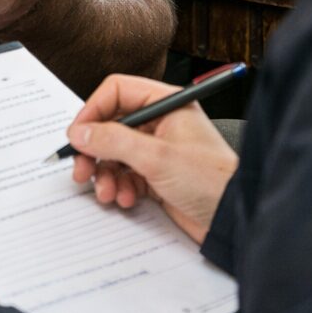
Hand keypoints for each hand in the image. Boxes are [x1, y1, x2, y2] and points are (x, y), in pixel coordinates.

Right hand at [67, 74, 238, 244]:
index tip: (78, 134)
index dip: (93, 110)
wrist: (234, 221)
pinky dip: (119, 187)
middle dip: (95, 149)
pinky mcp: (157, 175)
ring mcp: (158, 149)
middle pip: (111, 124)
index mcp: (166, 102)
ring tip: (107, 191)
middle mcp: (161, 122)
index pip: (117, 91)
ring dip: (105, 173)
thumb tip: (81, 132)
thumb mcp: (156, 156)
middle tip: (82, 168)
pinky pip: (125, 175)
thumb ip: (113, 140)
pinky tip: (126, 199)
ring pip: (115, 153)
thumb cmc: (211, 180)